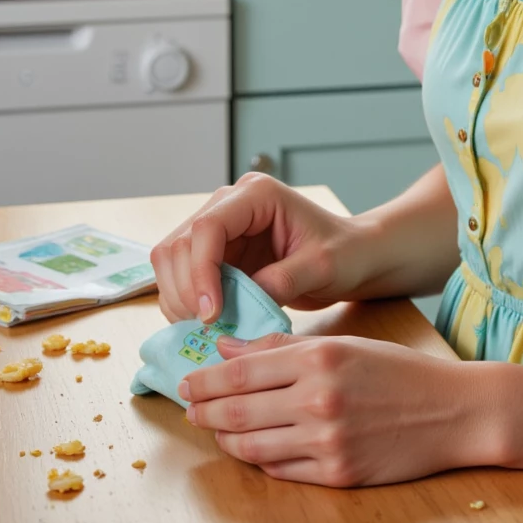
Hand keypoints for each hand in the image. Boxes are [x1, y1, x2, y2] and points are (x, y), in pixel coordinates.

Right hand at [150, 173, 376, 324]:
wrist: (351, 257)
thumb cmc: (343, 253)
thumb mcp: (321, 267)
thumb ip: (282, 281)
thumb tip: (238, 304)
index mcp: (257, 195)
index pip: (208, 227)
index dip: (201, 271)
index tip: (212, 313)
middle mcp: (230, 204)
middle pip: (179, 243)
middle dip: (187, 289)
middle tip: (209, 326)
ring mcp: (220, 228)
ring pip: (171, 260)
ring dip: (180, 297)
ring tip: (209, 326)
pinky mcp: (216, 252)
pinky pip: (182, 276)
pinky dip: (185, 302)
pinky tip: (209, 321)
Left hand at [181, 331, 484, 485]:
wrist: (452, 411)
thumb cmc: (397, 372)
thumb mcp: (343, 344)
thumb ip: (284, 346)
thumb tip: (228, 349)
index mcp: (319, 359)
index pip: (241, 371)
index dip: (205, 380)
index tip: (186, 381)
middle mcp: (319, 400)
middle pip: (237, 412)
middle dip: (204, 411)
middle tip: (189, 408)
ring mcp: (327, 442)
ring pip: (252, 448)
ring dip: (225, 440)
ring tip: (215, 430)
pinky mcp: (337, 475)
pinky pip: (281, 471)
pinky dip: (260, 461)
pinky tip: (254, 449)